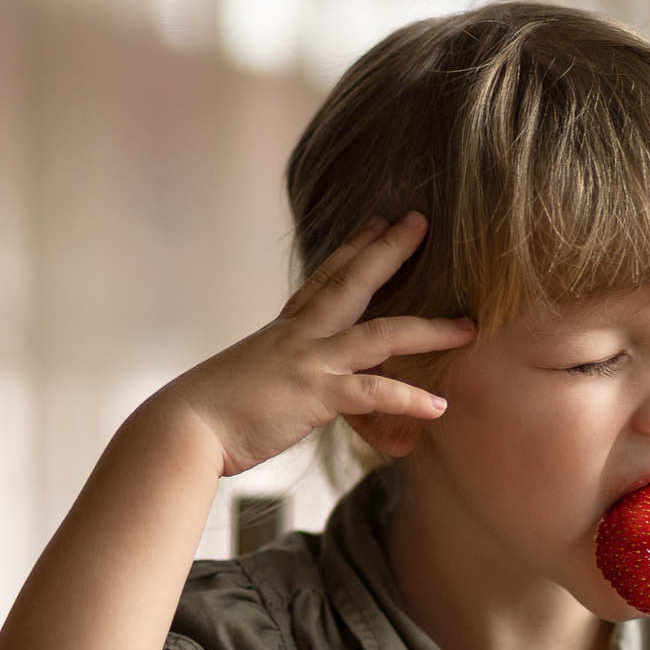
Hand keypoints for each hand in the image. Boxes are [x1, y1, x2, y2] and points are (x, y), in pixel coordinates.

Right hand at [158, 213, 474, 476]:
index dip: (353, 247)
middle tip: (420, 221)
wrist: (182, 429)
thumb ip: (275, 376)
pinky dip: (410, 400)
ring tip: (467, 327)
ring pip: (380, 335)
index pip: (323, 278)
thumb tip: (284, 386)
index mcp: (283, 330)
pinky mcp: (315, 396)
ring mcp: (309, 362)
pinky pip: (374, 394)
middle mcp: (299, 336)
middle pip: (354, 282)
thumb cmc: (208, 413)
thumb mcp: (248, 381)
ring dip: (429, 330)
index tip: (377, 221)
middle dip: (390, 250)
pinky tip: (439, 408)